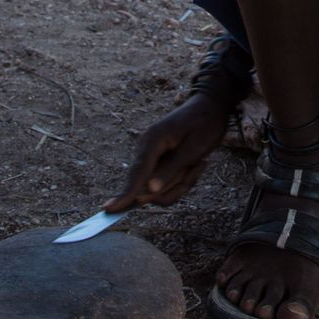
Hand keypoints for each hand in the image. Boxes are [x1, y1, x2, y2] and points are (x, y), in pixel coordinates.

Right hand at [105, 97, 229, 210]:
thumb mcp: (193, 148)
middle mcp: (146, 150)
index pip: (137, 173)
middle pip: (149, 186)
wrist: (211, 108)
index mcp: (152, 141)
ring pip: (160, 189)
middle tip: (198, 164)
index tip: (108, 210)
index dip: (124, 193)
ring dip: (181, 183)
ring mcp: (151, 157)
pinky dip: (183, 180)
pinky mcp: (158, 163)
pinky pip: (166, 184)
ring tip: (198, 163)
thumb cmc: (204, 124)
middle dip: (176, 184)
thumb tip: (148, 191)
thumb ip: (170, 170)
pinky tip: (195, 164)